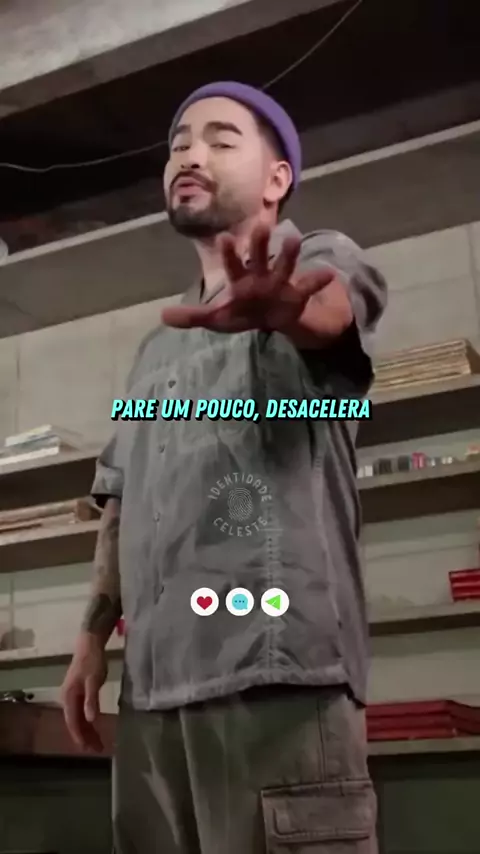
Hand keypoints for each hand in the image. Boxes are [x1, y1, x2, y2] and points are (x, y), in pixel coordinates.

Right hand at [60, 634, 107, 752]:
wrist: (90, 645)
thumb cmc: (92, 662)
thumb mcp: (94, 680)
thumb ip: (91, 700)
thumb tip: (90, 720)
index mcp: (68, 697)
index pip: (72, 722)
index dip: (80, 736)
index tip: (88, 749)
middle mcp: (67, 698)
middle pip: (74, 722)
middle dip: (85, 737)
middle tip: (97, 749)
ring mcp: (71, 695)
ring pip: (77, 718)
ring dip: (86, 731)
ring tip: (98, 743)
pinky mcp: (77, 692)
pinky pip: (80, 712)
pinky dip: (87, 721)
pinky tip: (94, 727)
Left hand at [161, 224, 335, 332]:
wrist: (272, 318)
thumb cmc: (243, 312)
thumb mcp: (218, 319)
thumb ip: (193, 316)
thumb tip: (163, 316)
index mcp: (241, 280)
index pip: (232, 264)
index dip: (229, 252)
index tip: (223, 236)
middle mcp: (260, 275)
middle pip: (259, 256)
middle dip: (260, 242)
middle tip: (262, 224)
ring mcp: (280, 282)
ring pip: (284, 265)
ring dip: (289, 253)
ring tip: (294, 239)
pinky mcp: (298, 293)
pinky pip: (309, 285)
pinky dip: (318, 279)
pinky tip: (329, 273)